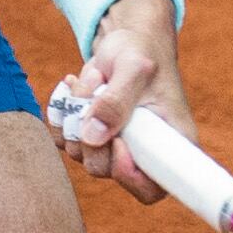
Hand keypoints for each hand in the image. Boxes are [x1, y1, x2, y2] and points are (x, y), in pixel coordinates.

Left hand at [48, 0, 192, 205]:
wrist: (125, 43)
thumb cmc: (141, 51)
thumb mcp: (134, 68)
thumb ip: (116, 101)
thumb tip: (93, 138)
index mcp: (171, 144)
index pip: (151, 189)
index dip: (128, 174)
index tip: (117, 141)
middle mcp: (142, 152)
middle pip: (103, 169)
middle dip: (91, 129)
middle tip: (98, 90)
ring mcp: (113, 147)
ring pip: (79, 151)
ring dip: (77, 112)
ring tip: (95, 78)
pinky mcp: (90, 137)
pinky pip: (62, 138)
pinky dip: (62, 111)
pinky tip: (74, 86)